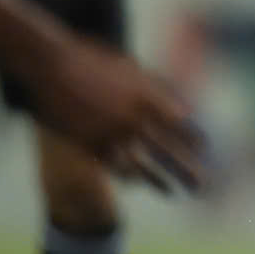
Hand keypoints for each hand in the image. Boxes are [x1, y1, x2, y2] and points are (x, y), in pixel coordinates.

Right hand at [24, 35, 205, 192]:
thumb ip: (154, 88)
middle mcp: (134, 118)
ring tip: (170, 192)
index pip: (181, 125)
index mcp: (149, 97)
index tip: (203, 150)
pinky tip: (134, 183)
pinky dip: (127, 177)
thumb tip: (176, 105)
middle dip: (187, 170)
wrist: (51, 65)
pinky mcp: (89, 144)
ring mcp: (111, 133)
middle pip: (168, 150)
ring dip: (158, 181)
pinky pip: (114, 167)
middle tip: (200, 185)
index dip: (194, 140)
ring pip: (142, 166)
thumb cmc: (92, 61)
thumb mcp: (131, 70)